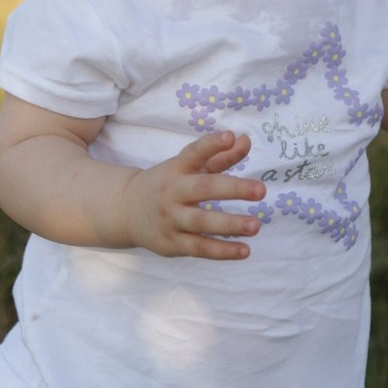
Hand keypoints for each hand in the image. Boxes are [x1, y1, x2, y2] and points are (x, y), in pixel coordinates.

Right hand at [121, 130, 266, 260]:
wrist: (126, 211)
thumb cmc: (169, 185)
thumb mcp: (189, 168)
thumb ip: (220, 156)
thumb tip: (246, 140)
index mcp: (177, 168)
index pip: (194, 153)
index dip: (211, 144)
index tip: (229, 136)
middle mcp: (173, 191)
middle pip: (202, 188)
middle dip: (232, 189)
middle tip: (261, 190)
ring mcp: (171, 218)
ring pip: (201, 222)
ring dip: (230, 224)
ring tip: (255, 226)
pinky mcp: (172, 243)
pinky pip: (199, 248)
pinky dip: (222, 251)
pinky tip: (245, 250)